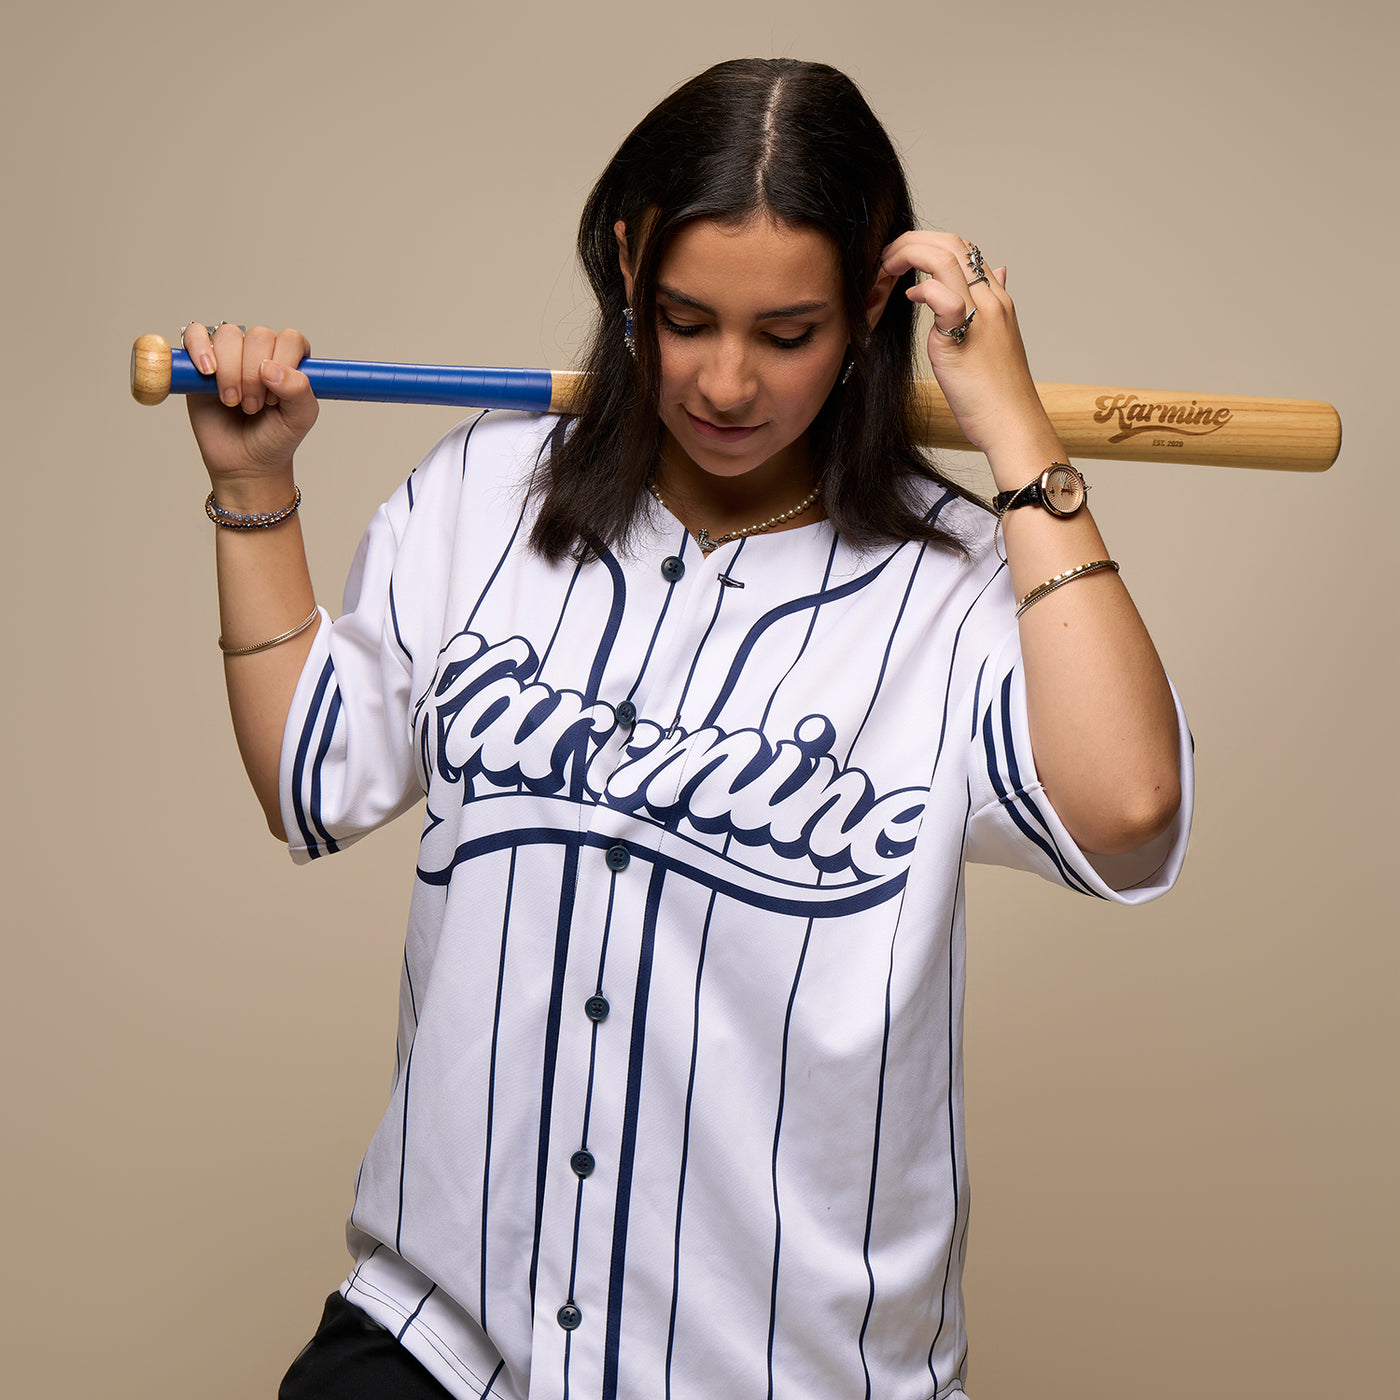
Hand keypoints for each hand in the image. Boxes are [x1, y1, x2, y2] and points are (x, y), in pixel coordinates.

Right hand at [182, 324, 318, 491]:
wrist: (244, 462)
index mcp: (291, 359)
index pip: (290, 339)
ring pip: (228, 335)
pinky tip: (207, 372)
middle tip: (253, 407)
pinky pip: (195, 334)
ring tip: (232, 400)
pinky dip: (199, 349)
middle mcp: (261, 351)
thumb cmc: (275, 438)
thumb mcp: (300, 418)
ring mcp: (230, 353)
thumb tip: (270, 367)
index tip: (276, 398)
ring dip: (230, 370)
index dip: (282, 365)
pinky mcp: (200, 360)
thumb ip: (299, 390)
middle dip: (254, 376)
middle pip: (258, 335)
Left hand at [879, 232, 1052, 455]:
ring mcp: (980, 315)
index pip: (964, 250)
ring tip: (886, 269)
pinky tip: (908, 298)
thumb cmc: (998, 392)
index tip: (904, 260)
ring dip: (909, 254)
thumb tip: (1000, 273)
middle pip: (953, 243)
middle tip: (887, 258)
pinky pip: (942, 297)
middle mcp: (992, 299)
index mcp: (997, 299)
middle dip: (914, 241)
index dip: (930, 245)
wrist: (1012, 423)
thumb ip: (993, 305)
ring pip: (945, 257)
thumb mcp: (997, 338)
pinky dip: (921, 289)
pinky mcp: (962, 336)